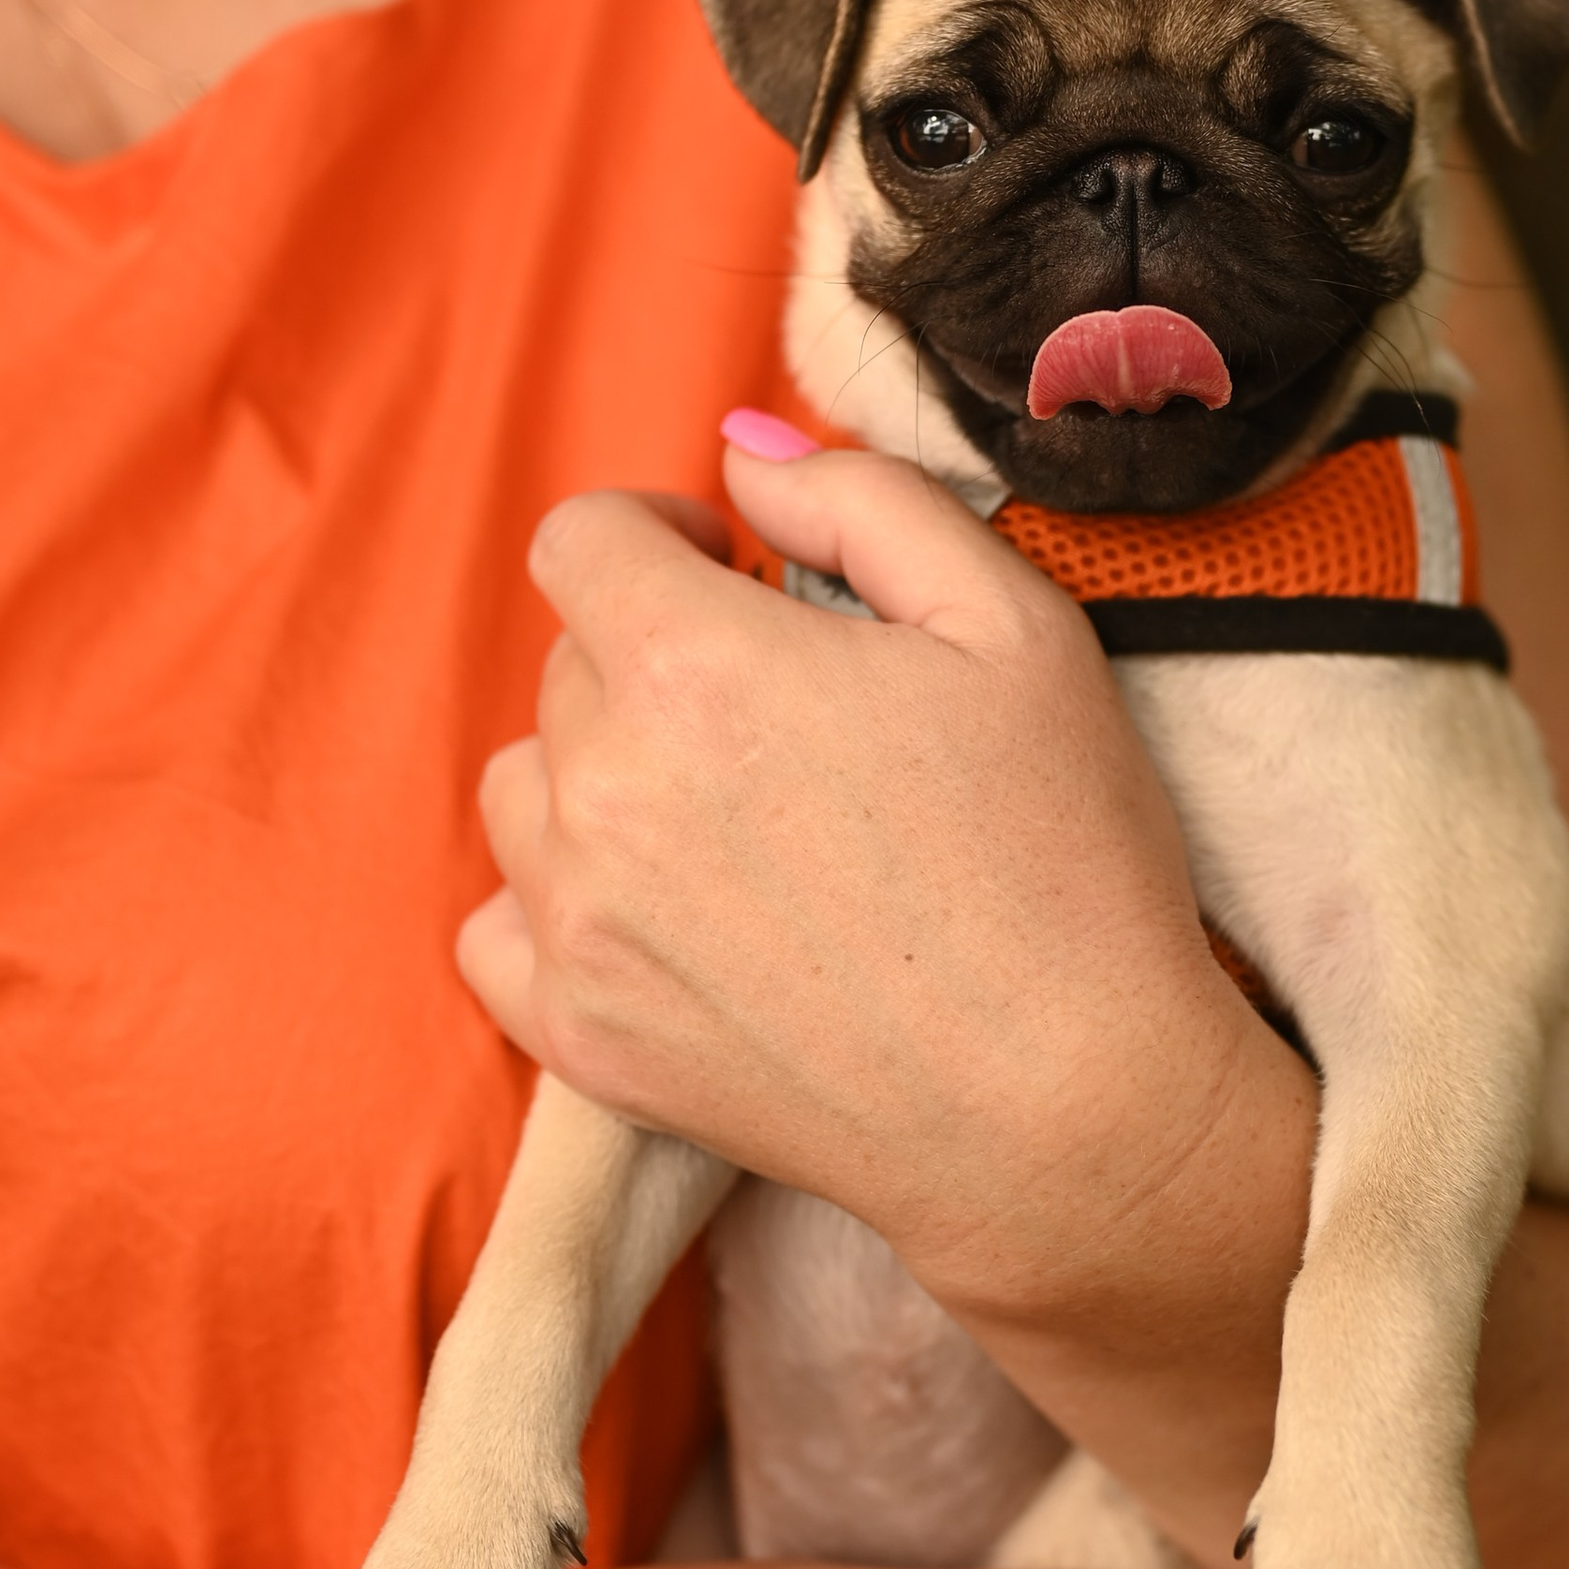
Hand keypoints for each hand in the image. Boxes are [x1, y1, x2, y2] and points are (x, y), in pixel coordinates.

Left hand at [458, 446, 1304, 1324]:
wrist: (1070, 1109)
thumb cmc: (1065, 859)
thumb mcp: (1015, 627)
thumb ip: (864, 501)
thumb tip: (739, 459)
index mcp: (695, 664)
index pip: (582, 538)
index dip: (660, 535)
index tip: (735, 574)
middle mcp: (604, 788)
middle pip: (569, 664)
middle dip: (660, 658)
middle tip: (791, 718)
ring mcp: (578, 924)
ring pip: (525, 788)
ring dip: (603, 775)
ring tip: (731, 819)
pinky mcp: (581, 1040)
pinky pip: (498, 929)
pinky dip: (560, 906)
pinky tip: (666, 914)